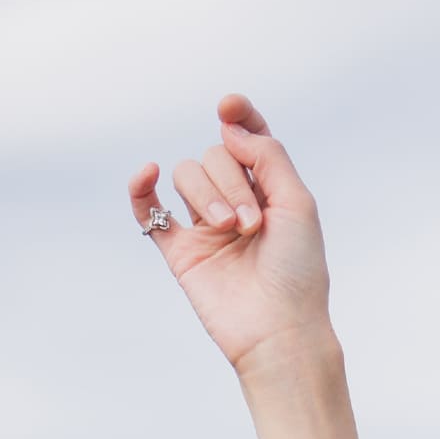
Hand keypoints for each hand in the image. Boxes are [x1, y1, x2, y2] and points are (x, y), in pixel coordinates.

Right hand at [128, 94, 330, 374]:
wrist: (280, 332)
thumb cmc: (298, 273)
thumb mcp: (297, 203)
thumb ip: (268, 156)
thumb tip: (229, 128)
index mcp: (268, 191)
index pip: (247, 137)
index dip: (237, 114)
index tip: (227, 106)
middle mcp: (236, 203)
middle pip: (214, 155)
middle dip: (232, 180)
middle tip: (253, 224)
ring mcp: (206, 227)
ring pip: (187, 174)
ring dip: (208, 194)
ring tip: (231, 231)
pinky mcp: (181, 252)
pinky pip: (149, 212)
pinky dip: (141, 189)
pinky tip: (147, 173)